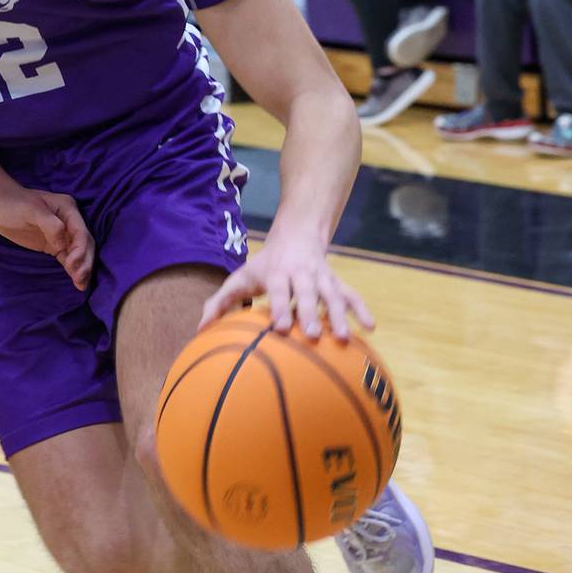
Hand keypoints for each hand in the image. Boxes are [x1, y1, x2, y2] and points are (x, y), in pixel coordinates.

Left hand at [0, 182, 94, 292]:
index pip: (81, 232)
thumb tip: (62, 245)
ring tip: (81, 285)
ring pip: (78, 253)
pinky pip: (67, 257)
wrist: (0, 205)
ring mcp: (62, 233)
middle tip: (80, 280)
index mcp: (68, 209)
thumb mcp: (32, 210)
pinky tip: (76, 281)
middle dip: (85, 262)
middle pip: (84, 244)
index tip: (72, 264)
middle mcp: (69, 221)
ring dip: (82, 268)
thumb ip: (50, 225)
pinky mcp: (54, 244)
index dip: (80, 250)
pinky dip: (72, 269)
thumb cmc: (15, 203)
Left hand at [200, 232, 374, 342]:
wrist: (297, 234)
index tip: (279, 328)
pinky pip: (352, 295)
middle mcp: (301, 275)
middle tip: (311, 336)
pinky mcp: (337, 282)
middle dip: (309, 314)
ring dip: (338, 315)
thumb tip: (200, 328)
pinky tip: (371, 328)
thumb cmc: (264, 265)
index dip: (279, 308)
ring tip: (343, 338)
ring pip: (333, 295)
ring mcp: (322, 278)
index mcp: (276, 274)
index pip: (277, 291)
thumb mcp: (240, 277)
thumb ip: (221, 302)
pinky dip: (362, 309)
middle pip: (307, 294)